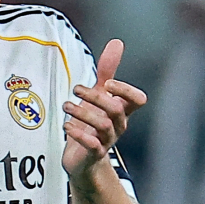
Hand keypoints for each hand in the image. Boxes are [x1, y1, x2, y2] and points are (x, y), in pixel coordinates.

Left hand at [62, 39, 146, 180]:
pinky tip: (66, 126)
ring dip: (82, 112)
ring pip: (103, 125)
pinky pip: (93, 145)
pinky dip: (79, 134)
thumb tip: (117, 42)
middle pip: (116, 109)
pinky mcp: (94, 154)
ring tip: (66, 106)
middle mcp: (118, 126)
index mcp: (122, 111)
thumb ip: (107, 71)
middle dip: (95, 96)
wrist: (82, 160)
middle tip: (76, 89)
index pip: (138, 100)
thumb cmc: (91, 124)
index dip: (125, 90)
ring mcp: (107, 141)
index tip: (106, 83)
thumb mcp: (98, 96)